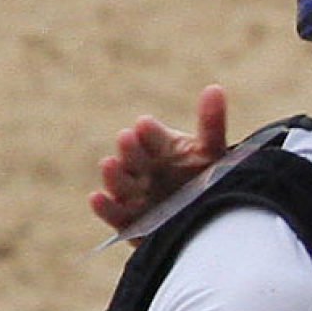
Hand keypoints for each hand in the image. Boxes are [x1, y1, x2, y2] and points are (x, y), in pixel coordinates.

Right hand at [89, 84, 231, 229]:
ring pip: (119, 183)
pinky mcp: (129, 222)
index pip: (150, 135)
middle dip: (130, 148)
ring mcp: (134, 194)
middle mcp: (143, 167)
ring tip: (110, 163)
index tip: (146, 125)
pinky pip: (114, 214)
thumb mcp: (212, 153)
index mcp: (160, 146)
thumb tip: (215, 88)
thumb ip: (211, 123)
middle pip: (133, 156)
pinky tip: (96, 198)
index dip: (147, 131)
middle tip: (128, 139)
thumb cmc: (207, 181)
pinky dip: (104, 207)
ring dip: (113, 174)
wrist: (211, 221)